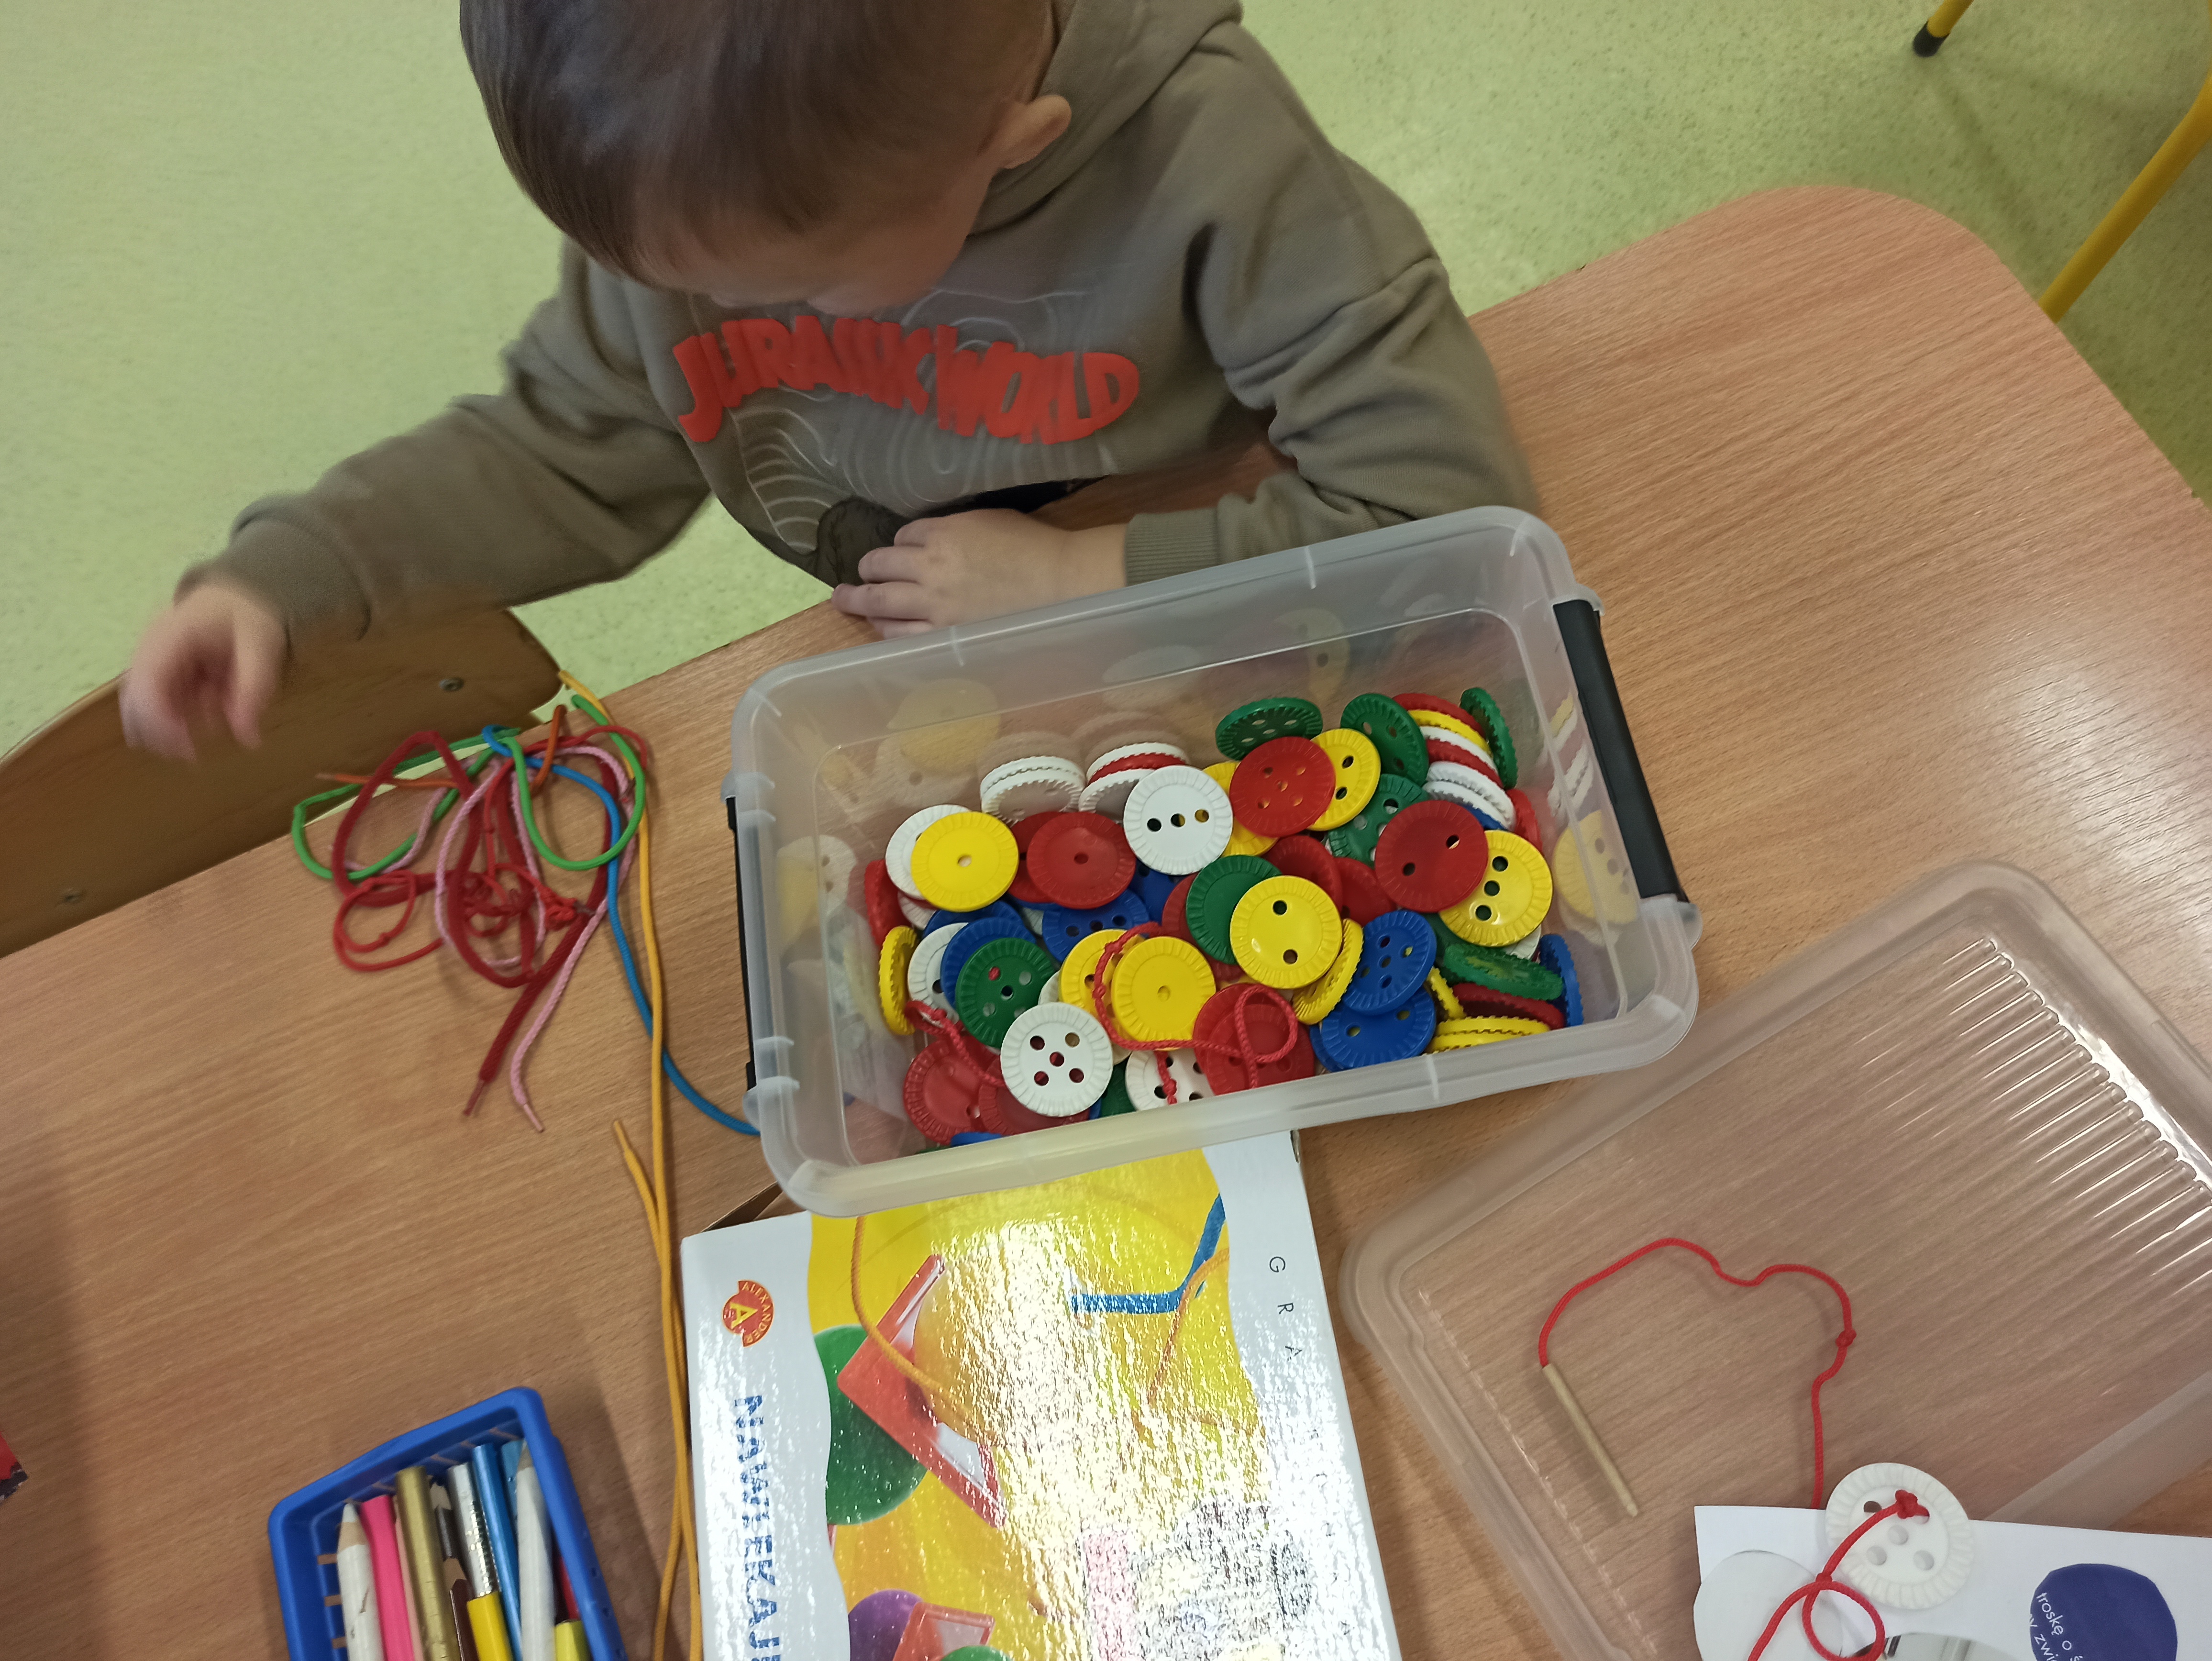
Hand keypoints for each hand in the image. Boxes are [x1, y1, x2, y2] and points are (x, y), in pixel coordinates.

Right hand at [120, 581, 286, 759]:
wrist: (242, 592)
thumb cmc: (249, 613)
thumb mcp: (262, 645)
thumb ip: (254, 688)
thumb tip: (247, 737)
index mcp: (169, 634)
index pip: (146, 684)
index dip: (158, 723)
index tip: (186, 749)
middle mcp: (151, 647)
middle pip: (135, 699)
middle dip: (159, 732)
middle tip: (191, 754)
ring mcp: (153, 658)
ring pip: (146, 704)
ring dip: (175, 722)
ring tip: (215, 714)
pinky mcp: (162, 669)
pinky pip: (163, 699)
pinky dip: (184, 712)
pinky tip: (213, 705)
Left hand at [830, 510, 1124, 637]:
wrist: (1060, 582)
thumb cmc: (1034, 547)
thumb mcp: (991, 519)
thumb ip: (956, 527)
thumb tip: (936, 538)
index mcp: (943, 533)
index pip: (903, 535)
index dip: (902, 544)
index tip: (905, 551)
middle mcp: (929, 567)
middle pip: (878, 566)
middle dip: (865, 570)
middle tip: (856, 576)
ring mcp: (933, 605)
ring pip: (880, 602)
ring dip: (860, 601)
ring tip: (847, 601)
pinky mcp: (943, 634)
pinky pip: (900, 635)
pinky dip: (886, 630)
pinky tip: (881, 629)